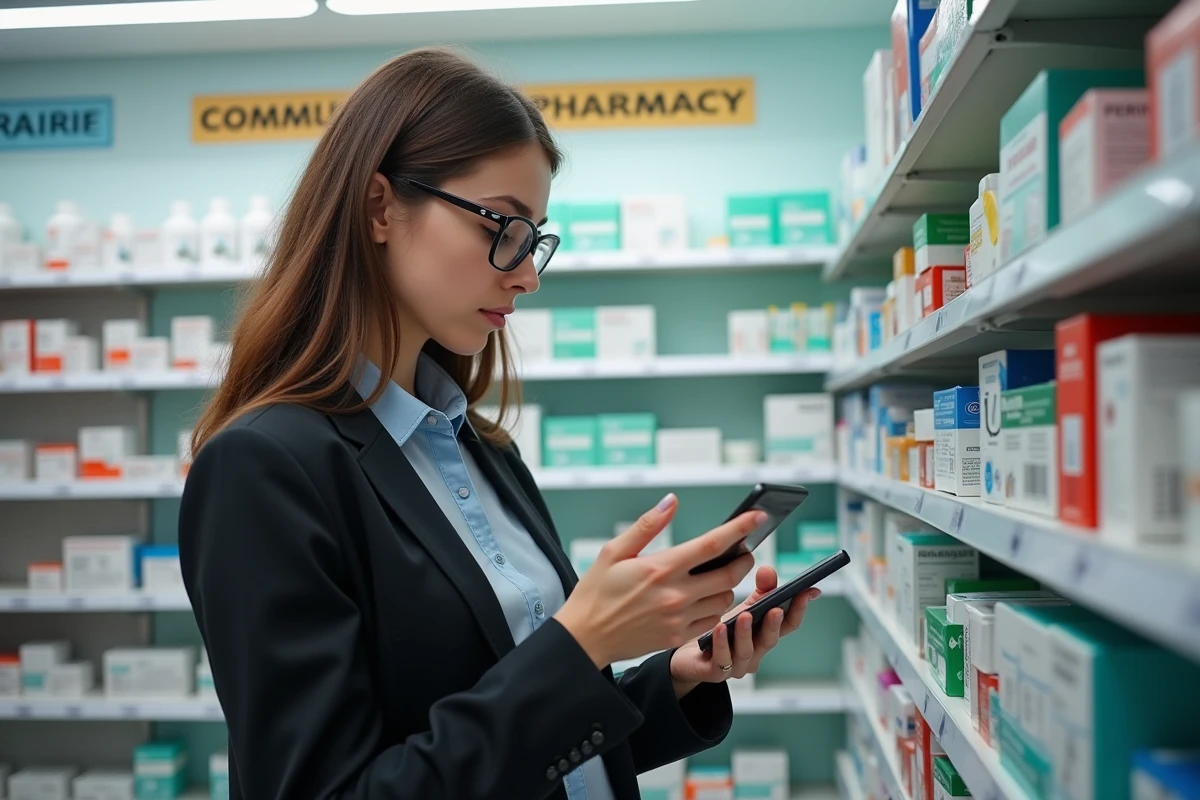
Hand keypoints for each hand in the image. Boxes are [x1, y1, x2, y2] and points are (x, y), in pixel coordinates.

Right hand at [555, 493, 757, 668]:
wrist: (585, 637)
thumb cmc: (596, 591)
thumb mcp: (614, 551)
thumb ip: (648, 525)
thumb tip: (672, 501)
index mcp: (660, 568)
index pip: (712, 544)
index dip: (739, 528)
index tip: (757, 517)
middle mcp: (675, 594)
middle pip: (730, 574)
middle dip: (744, 560)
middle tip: (744, 551)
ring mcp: (679, 618)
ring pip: (725, 599)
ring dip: (730, 584)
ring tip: (720, 575)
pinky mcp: (677, 636)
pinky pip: (712, 620)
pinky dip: (717, 606)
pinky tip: (706, 598)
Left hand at [667, 565, 819, 696]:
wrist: (688, 657)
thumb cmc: (719, 631)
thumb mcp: (741, 607)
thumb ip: (759, 591)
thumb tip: (768, 570)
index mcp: (764, 636)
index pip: (788, 624)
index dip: (800, 608)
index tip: (810, 590)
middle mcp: (755, 654)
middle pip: (770, 640)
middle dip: (775, 624)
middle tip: (776, 608)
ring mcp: (737, 666)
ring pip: (747, 651)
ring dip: (747, 633)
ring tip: (745, 615)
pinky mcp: (715, 672)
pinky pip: (721, 659)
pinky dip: (722, 643)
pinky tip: (720, 628)